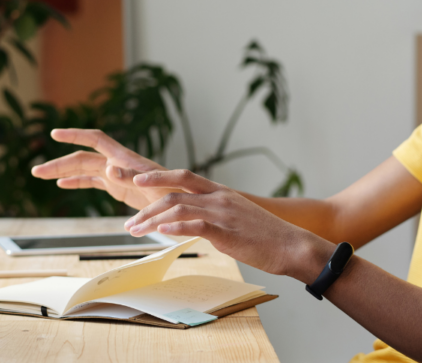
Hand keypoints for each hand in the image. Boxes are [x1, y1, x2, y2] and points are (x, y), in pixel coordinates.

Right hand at [30, 129, 180, 209]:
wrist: (184, 203)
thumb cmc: (174, 192)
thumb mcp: (154, 186)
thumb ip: (131, 177)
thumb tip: (108, 167)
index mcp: (125, 158)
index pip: (95, 140)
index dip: (75, 135)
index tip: (55, 134)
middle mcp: (118, 164)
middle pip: (82, 158)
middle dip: (59, 162)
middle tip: (35, 171)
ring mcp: (117, 175)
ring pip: (84, 169)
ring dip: (63, 172)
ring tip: (40, 175)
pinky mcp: (119, 189)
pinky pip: (93, 182)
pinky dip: (77, 182)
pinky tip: (62, 184)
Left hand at [125, 169, 334, 281]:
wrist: (292, 245)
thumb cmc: (266, 236)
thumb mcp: (237, 218)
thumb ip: (214, 215)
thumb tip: (194, 222)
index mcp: (221, 192)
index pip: (184, 176)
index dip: (158, 176)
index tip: (137, 181)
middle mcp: (219, 198)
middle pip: (174, 193)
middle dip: (146, 206)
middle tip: (129, 222)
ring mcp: (223, 213)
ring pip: (178, 208)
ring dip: (152, 220)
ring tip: (136, 231)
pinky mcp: (227, 232)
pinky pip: (195, 225)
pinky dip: (175, 227)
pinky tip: (162, 232)